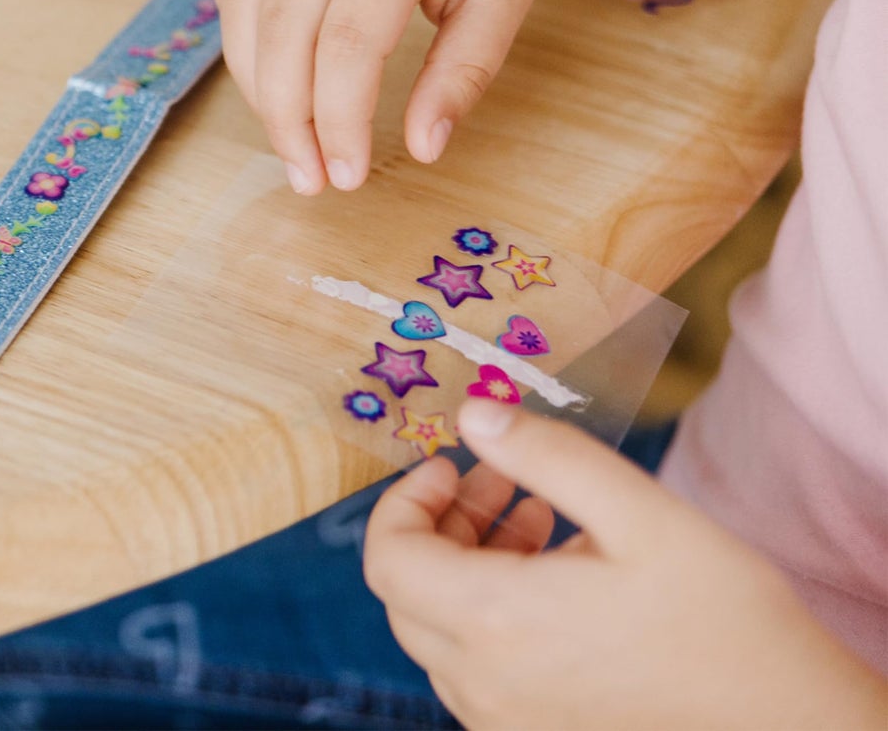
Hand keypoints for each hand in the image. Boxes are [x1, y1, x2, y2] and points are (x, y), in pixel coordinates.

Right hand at [207, 0, 582, 192]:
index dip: (339, 121)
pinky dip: (239, 28)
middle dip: (287, 118)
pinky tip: (267, 70)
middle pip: (283, 30)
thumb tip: (420, 148)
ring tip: (289, 138)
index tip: (347, 177)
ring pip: (245, 5)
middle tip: (309, 177)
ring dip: (256, 84)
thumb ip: (461, 75)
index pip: (348, 44)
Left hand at [363, 400, 887, 729]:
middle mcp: (487, 685)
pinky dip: (493, 614)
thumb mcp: (639, 510)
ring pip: (441, 633)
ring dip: (468, 565)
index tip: (452, 463)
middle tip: (501, 482)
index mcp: (498, 622)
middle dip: (442, 523)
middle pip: (406, 593)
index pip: (387, 558)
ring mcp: (509, 723)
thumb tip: (472, 414)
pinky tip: (558, 576)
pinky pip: (479, 671)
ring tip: (538, 517)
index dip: (404, 499)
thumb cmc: (727, 620)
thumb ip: (545, 454)